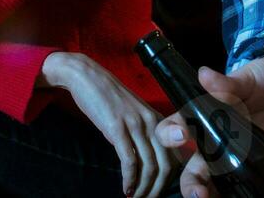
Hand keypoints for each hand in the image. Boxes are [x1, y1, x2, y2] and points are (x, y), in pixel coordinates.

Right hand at [44, 53, 175, 197]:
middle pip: (166, 165)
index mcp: (159, 119)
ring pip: (149, 166)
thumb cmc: (108, 98)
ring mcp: (135, 124)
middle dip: (159, 188)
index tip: (162, 190)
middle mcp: (152, 122)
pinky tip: (127, 189)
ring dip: (144, 189)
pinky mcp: (117, 128)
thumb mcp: (133, 115)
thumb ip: (144, 135)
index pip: (176, 154)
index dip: (173, 178)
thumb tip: (148, 163)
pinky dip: (130, 180)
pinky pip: (129, 161)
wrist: (86, 77)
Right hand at [156, 58, 263, 197]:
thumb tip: (205, 75)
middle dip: (190, 183)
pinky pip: (239, 187)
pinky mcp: (253, 167)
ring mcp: (232, 157)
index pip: (175, 126)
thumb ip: (228, 83)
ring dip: (207, 194)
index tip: (182, 135)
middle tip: (197, 191)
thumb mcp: (247, 78)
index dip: (170, 133)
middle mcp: (212, 141)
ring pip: (211, 182)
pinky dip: (234, 195)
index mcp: (203, 116)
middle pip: (191, 166)